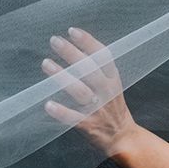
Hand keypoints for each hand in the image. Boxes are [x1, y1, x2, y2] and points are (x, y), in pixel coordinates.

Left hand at [42, 27, 137, 156]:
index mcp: (113, 79)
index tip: (73, 31)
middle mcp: (107, 91)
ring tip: (45, 63)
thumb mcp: (112, 84)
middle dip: (71, 53)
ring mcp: (98, 108)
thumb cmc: (113, 107)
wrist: (123, 136)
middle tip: (55, 40)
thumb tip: (74, 50)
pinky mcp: (89, 125)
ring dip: (62, 76)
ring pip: (80, 90)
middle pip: (90, 69)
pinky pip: (73, 118)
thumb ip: (98, 71)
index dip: (88, 42)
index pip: (103, 56)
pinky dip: (61, 111)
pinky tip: (48, 104)